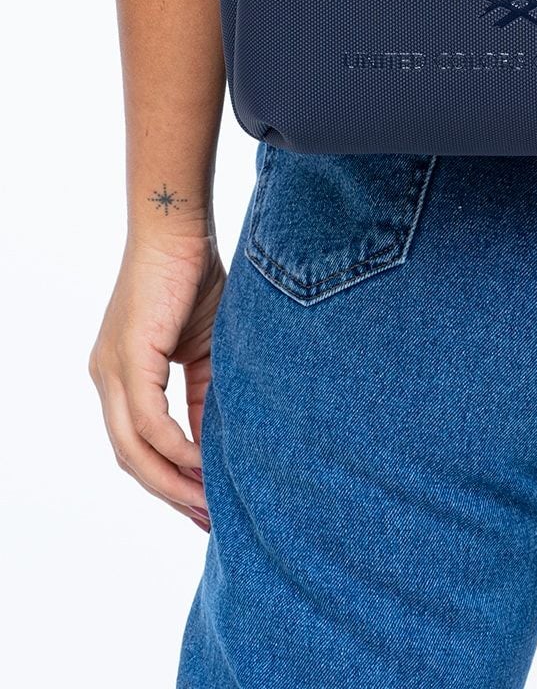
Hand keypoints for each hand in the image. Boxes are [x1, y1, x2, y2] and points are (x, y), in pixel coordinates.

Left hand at [90, 232, 225, 530]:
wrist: (180, 227)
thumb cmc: (195, 275)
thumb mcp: (205, 349)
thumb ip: (204, 394)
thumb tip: (216, 444)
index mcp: (122, 377)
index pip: (140, 446)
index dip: (171, 480)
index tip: (206, 506)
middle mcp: (107, 380)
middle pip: (131, 460)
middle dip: (170, 494)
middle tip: (208, 521)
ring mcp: (112, 372)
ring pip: (133, 449)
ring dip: (172, 482)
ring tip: (209, 504)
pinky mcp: (127, 359)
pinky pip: (148, 422)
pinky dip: (175, 448)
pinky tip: (201, 463)